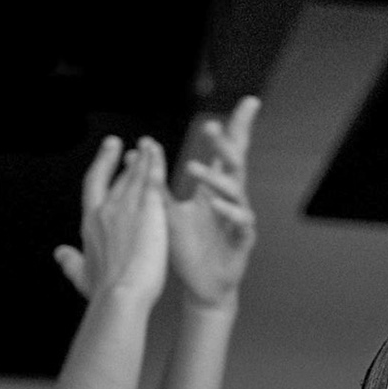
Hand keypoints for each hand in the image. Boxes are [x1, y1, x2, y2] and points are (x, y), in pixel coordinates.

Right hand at [54, 135, 168, 303]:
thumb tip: (59, 253)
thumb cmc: (104, 292)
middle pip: (116, 178)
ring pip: (134, 174)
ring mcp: (127, 208)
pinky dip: (155, 163)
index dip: (100, 167)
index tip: (106, 154)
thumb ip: (70, 262)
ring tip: (147, 144)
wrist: (121, 295)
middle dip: (118, 158)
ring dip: (141, 157)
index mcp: (90, 223)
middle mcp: (106, 210)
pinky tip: (157, 152)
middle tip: (120, 143)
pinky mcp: (148, 210)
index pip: (93, 186)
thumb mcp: (81, 276)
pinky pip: (152, 179)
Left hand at [168, 95, 258, 307]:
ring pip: (235, 192)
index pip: (229, 152)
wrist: (203, 286)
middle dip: (226, 144)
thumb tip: (138, 152)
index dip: (239, 127)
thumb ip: (157, 184)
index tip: (250, 102)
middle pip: (237, 164)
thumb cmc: (189, 248)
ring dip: (215, 179)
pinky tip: (215, 204)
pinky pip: (240, 223)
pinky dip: (228, 212)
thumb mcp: (168, 213)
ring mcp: (239, 219)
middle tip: (211, 127)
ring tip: (193, 169)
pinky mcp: (243, 240)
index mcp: (216, 189)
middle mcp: (231, 199)